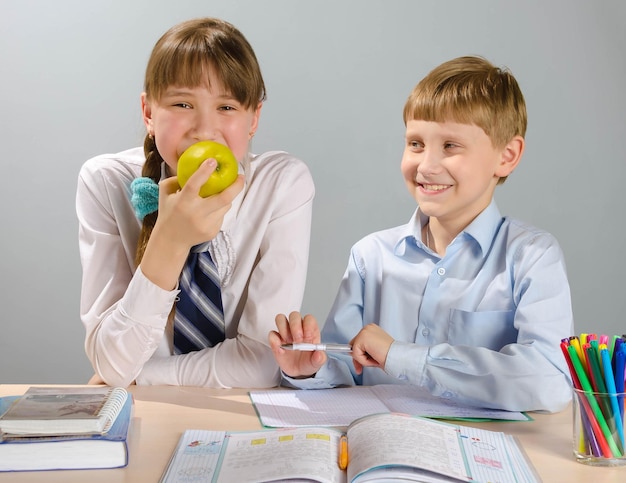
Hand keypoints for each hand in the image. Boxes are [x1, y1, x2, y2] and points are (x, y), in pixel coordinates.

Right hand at [140, 159, 243, 289]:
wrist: (171, 240)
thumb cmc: (168, 212)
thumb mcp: (165, 194)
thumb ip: (175, 179)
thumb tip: (194, 168)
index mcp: (183, 202)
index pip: (194, 184)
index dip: (204, 172)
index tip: (213, 161)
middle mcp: (196, 214)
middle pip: (223, 198)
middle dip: (236, 186)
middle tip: (240, 176)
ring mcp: (206, 224)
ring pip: (225, 206)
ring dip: (227, 197)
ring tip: (222, 193)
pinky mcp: (213, 231)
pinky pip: (222, 215)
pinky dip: (220, 209)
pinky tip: (211, 210)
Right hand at [268, 311, 326, 377]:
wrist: (298, 372)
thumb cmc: (308, 362)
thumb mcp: (317, 363)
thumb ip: (320, 359)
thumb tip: (320, 354)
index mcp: (310, 330)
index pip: (309, 319)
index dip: (308, 325)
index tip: (307, 337)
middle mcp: (297, 328)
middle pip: (294, 315)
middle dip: (295, 326)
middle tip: (297, 340)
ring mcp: (285, 332)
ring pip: (280, 318)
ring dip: (283, 330)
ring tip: (288, 343)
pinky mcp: (276, 340)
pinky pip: (272, 334)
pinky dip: (274, 341)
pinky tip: (281, 351)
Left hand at [350, 324, 393, 374]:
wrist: (398, 357)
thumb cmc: (390, 355)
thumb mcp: (374, 351)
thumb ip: (364, 350)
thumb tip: (352, 353)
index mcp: (371, 329)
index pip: (358, 342)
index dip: (359, 354)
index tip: (361, 362)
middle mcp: (367, 328)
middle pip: (353, 345)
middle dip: (359, 358)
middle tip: (370, 363)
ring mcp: (364, 331)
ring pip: (354, 351)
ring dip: (363, 360)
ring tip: (376, 358)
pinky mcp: (362, 337)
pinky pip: (355, 354)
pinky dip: (364, 360)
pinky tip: (374, 357)